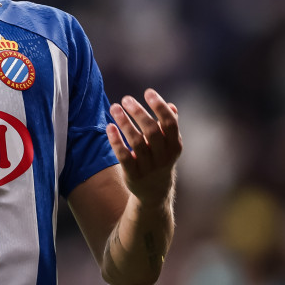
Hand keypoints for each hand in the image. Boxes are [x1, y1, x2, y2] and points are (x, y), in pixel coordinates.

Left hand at [107, 88, 181, 205]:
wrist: (154, 191)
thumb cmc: (160, 159)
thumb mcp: (168, 145)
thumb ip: (169, 126)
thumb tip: (171, 106)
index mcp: (174, 146)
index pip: (170, 123)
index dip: (160, 107)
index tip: (148, 92)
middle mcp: (163, 157)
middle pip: (152, 131)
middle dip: (138, 113)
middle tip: (126, 99)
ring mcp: (148, 167)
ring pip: (136, 142)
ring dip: (124, 123)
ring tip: (114, 107)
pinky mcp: (133, 174)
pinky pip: (124, 156)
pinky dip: (116, 141)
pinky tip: (109, 127)